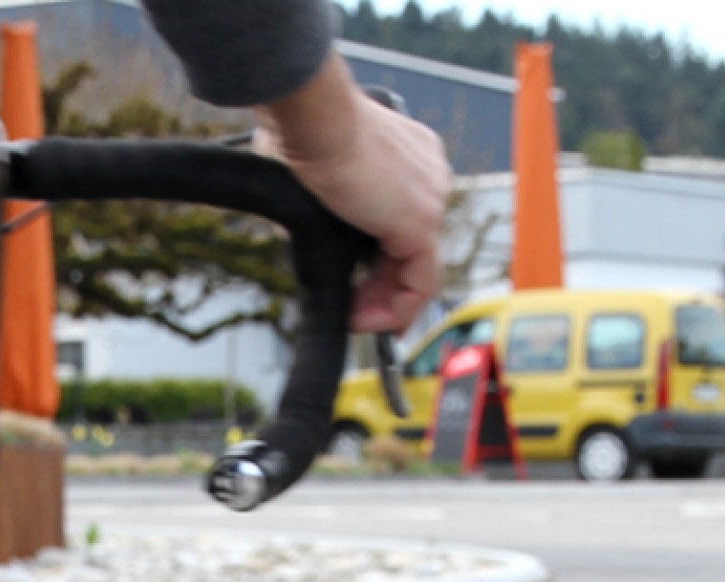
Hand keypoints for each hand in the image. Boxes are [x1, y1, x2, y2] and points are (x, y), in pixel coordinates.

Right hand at [255, 53, 454, 333]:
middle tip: (352, 312)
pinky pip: (421, 283)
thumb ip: (314, 206)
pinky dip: (396, 309)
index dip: (379, 263)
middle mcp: (429, 174)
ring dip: (386, 304)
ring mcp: (430, 198)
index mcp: (407, 155)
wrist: (315, 116)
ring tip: (355, 321)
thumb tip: (294, 232)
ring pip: (419, 270)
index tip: (353, 285)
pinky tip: (364, 321)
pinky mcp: (422, 222)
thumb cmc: (304, 128)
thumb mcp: (310, 173)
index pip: (402, 222)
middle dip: (383, 289)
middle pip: (414, 250)